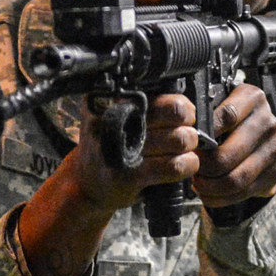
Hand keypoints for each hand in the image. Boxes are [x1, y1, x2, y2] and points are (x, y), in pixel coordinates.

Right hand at [18, 94, 202, 275]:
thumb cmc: (109, 145)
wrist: (86, 182)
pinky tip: (184, 165)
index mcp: (115, 99)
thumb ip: (141, 101)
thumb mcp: (113, 113)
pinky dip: (188, 165)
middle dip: (189, 123)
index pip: (164, 93)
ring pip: (180, 139)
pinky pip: (175, 165)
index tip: (183, 115)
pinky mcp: (130, 175)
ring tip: (183, 150)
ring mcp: (123, 148)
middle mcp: (116, 118)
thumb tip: (186, 101)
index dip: (182, 105)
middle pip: (176, 111)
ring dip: (189, 146)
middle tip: (186, 132)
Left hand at [186, 83, 275, 207]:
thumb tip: (184, 133)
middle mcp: (268, 122)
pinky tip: (209, 192)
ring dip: (209, 186)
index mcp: (252, 99)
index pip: (226, 116)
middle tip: (190, 169)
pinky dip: (220, 198)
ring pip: (234, 179)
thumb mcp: (220, 105)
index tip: (189, 145)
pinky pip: (242, 193)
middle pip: (227, 156)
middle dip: (202, 168)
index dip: (203, 134)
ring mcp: (275, 148)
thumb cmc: (233, 121)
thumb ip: (204, 113)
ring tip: (197, 182)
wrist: (264, 138)